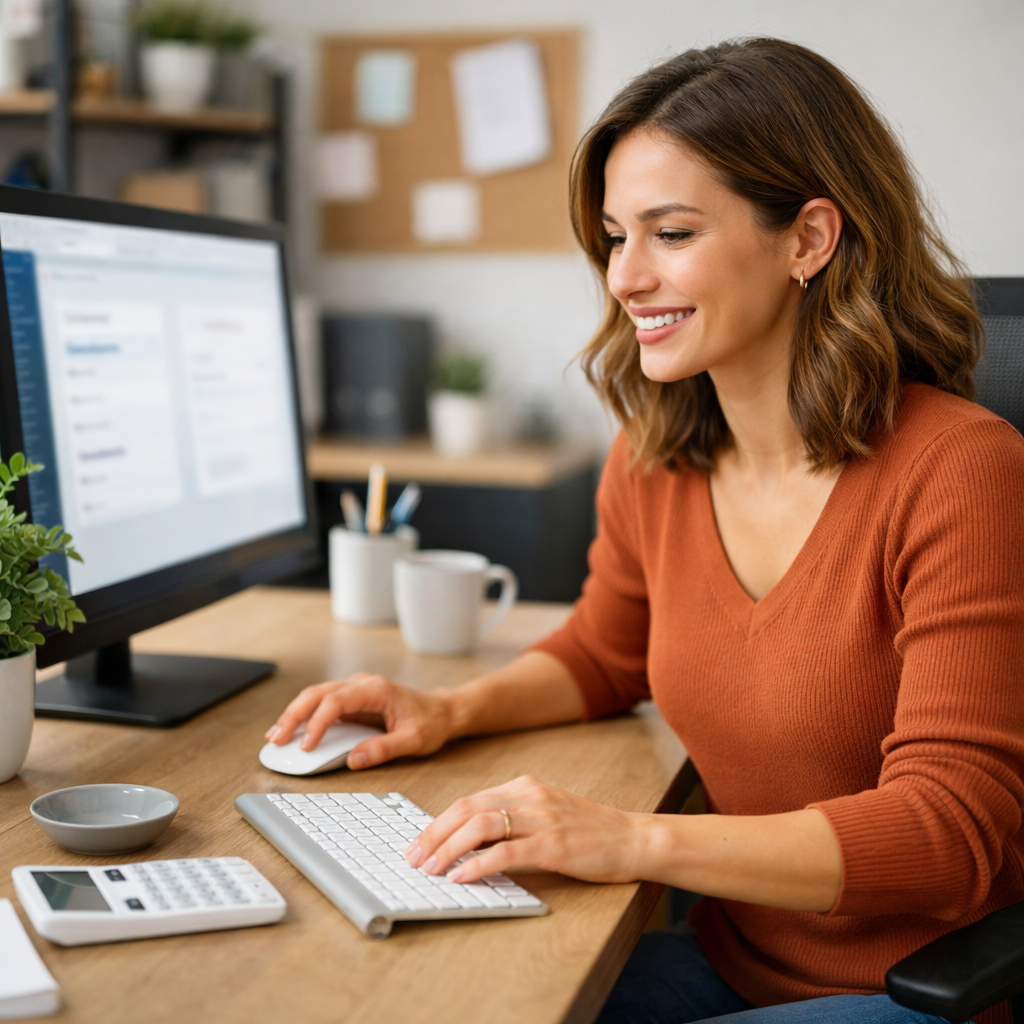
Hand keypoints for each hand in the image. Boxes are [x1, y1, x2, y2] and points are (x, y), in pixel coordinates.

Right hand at [265, 673, 454, 769]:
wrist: (443, 711)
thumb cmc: (431, 722)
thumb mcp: (414, 740)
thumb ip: (384, 749)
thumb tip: (354, 760)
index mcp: (377, 690)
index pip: (337, 701)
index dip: (317, 723)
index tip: (306, 746)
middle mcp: (362, 684)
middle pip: (318, 693)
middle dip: (294, 715)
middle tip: (277, 740)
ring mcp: (356, 689)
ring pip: (315, 695)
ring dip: (294, 714)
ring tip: (275, 736)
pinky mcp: (352, 699)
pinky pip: (322, 703)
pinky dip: (304, 716)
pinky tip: (292, 731)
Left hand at [405, 775, 646, 884]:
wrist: (635, 839)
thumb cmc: (590, 832)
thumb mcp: (546, 814)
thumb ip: (512, 820)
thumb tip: (467, 842)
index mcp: (525, 786)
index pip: (469, 800)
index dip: (438, 822)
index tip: (418, 843)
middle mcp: (530, 796)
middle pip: (467, 808)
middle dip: (433, 834)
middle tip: (413, 858)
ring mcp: (543, 819)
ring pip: (481, 826)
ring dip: (448, 848)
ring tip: (430, 869)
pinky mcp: (555, 845)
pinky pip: (506, 853)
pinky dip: (477, 865)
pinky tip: (461, 877)